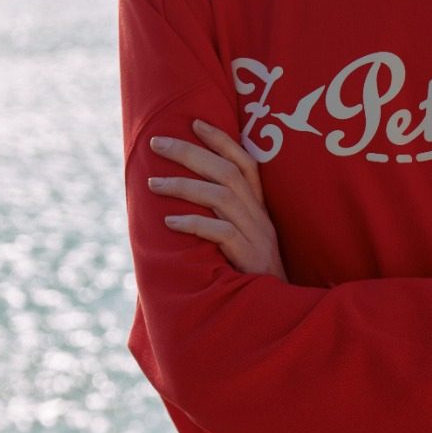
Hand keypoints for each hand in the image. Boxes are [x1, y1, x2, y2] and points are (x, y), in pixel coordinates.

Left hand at [146, 118, 287, 279]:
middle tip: (158, 143)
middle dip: (190, 153)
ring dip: (184, 186)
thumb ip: (220, 221)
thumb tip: (178, 207)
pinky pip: (221, 233)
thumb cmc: (251, 277)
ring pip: (222, 197)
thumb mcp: (241, 242)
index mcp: (259, 209)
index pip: (245, 163)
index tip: (194, 122)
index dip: (222, 140)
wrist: (278, 309)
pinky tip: (169, 223)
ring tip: (152, 184)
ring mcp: (257, 236)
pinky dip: (193, 224)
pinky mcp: (250, 258)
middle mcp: (260, 217)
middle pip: (227, 172)